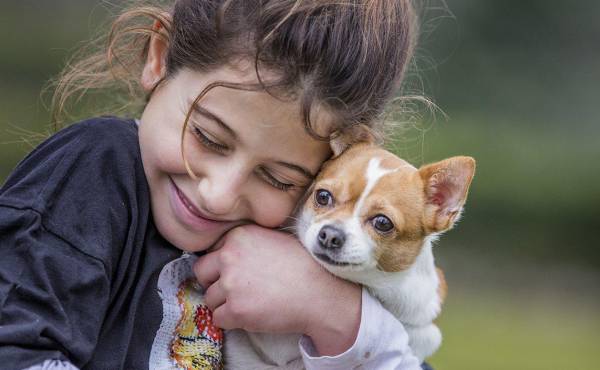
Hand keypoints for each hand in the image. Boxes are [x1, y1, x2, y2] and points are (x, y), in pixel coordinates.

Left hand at [194, 224, 360, 354]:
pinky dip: (230, 321)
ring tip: (249, 303)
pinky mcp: (236, 310)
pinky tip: (250, 315)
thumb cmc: (304, 265)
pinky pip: (218, 319)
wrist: (320, 292)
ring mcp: (231, 284)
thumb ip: (247, 243)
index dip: (223, 264)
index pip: (213, 251)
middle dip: (214, 282)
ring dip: (224, 303)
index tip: (236, 272)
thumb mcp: (273, 239)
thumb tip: (229, 254)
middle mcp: (230, 257)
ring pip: (209, 298)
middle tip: (233, 289)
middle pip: (202, 272)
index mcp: (239, 236)